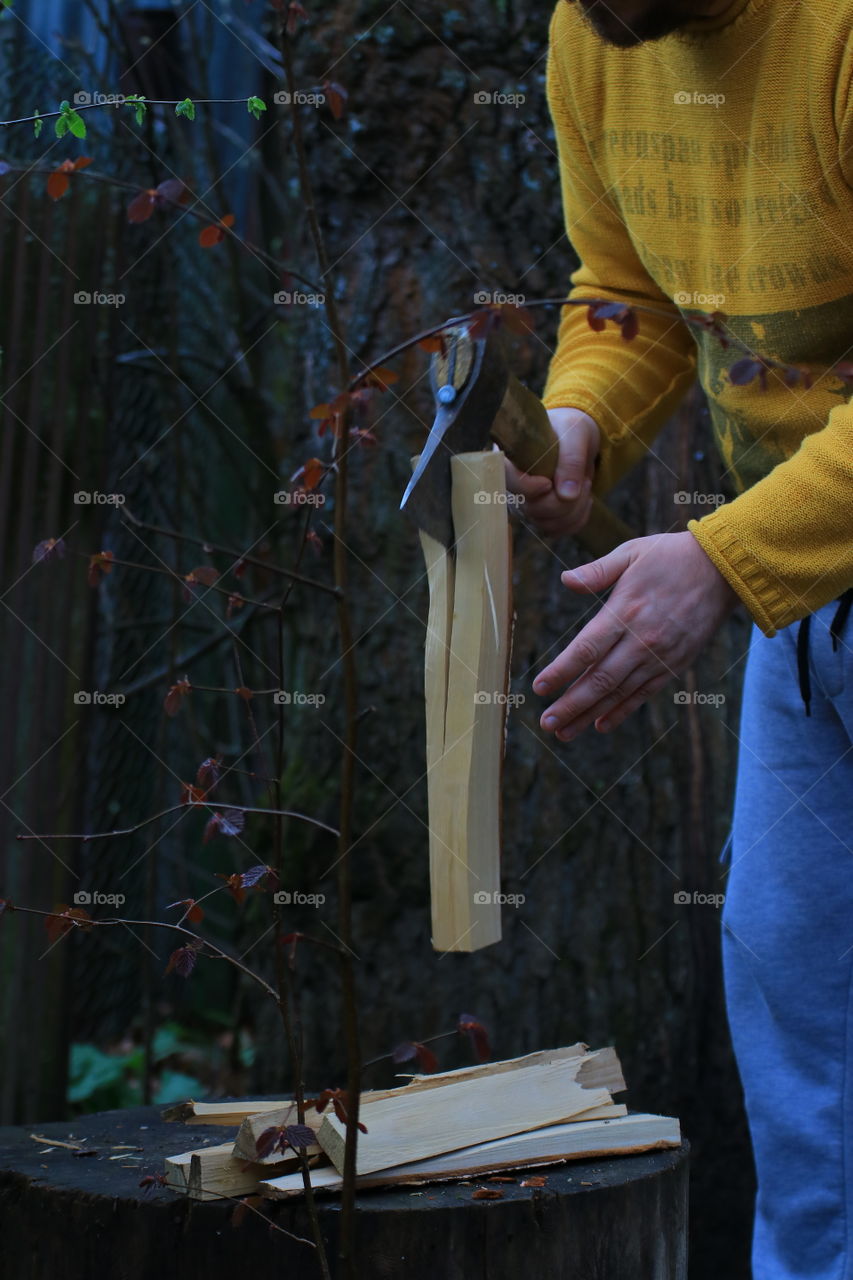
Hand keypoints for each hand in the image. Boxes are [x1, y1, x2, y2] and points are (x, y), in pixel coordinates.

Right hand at [505, 408, 600, 536]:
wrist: (579, 439)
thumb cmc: (571, 428)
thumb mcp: (575, 433)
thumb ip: (571, 459)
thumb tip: (566, 495)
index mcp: (513, 458)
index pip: (509, 482)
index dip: (529, 488)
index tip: (549, 482)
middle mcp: (518, 484)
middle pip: (532, 510)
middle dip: (564, 502)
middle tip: (583, 480)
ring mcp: (530, 502)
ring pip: (546, 524)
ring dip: (574, 511)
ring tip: (586, 486)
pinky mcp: (544, 514)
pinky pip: (558, 530)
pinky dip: (577, 520)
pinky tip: (585, 500)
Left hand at [533, 531, 739, 737]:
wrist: (725, 569)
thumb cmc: (671, 556)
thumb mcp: (632, 552)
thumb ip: (597, 571)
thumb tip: (566, 580)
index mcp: (626, 611)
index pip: (586, 649)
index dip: (561, 671)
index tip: (539, 688)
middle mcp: (642, 639)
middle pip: (600, 679)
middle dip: (570, 704)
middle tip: (546, 723)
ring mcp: (660, 655)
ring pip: (619, 692)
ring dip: (589, 714)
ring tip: (565, 733)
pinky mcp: (675, 664)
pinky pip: (644, 693)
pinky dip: (622, 711)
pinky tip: (601, 724)